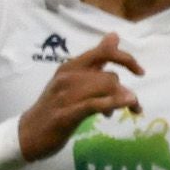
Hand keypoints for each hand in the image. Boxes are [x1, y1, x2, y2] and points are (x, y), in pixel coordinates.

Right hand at [18, 36, 144, 161]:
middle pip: (110, 76)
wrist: (28, 133)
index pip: (103, 53)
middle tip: (133, 105)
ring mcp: (66, 95)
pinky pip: (95, 104)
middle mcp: (68, 77)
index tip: (140, 72)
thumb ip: (95, 62)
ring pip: (106, 88)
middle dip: (127, 91)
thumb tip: (114, 35)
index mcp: (70, 67)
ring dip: (122, 101)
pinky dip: (114, 103)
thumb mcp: (73, 81)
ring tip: (119, 114)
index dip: (125, 58)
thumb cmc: (55, 107)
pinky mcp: (67, 114)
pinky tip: (126, 106)